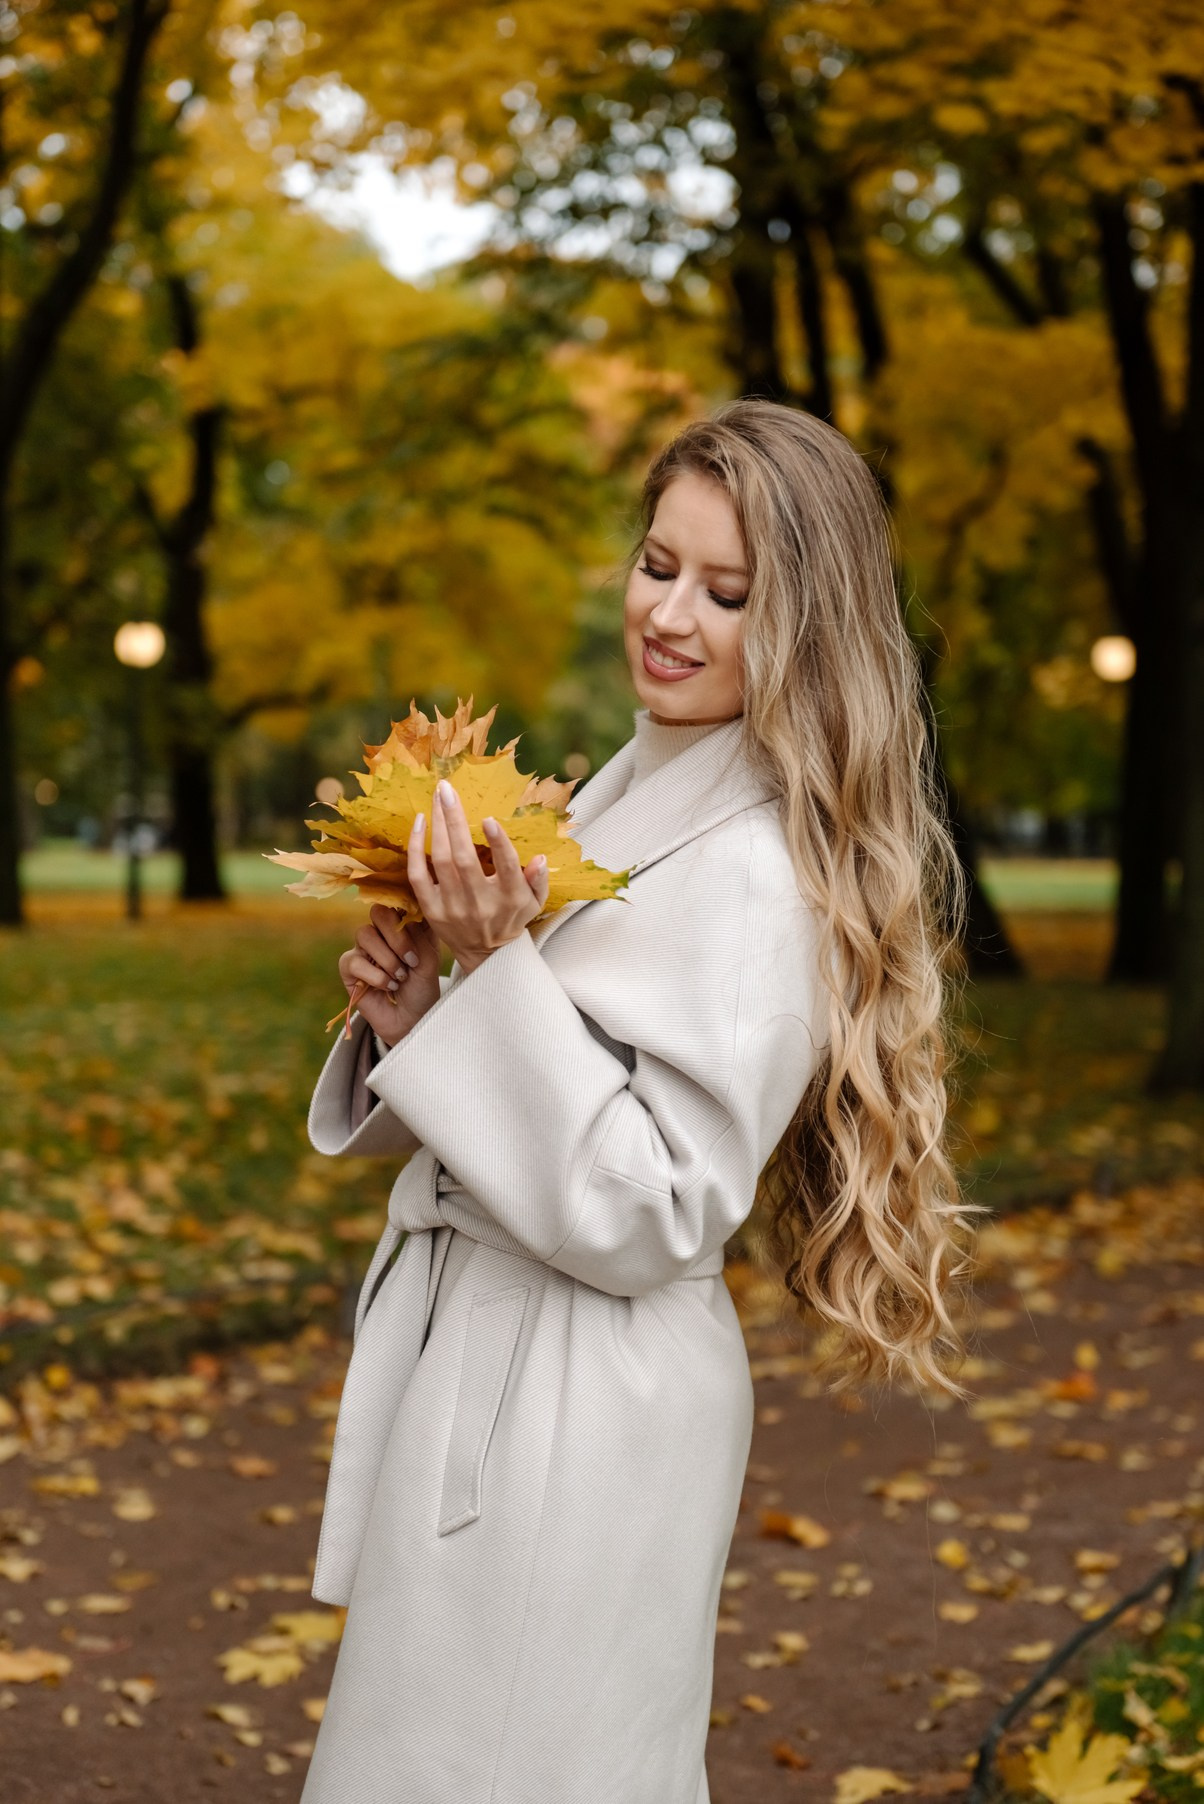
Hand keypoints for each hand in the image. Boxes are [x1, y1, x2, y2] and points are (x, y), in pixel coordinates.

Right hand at [338, 907, 440, 1047]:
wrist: (412, 1019)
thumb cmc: (422, 988)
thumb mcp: (429, 961)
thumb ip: (419, 936)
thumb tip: (404, 917)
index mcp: (404, 923)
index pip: (398, 901)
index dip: (406, 910)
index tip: (419, 929)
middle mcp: (382, 932)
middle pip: (377, 911)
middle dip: (397, 937)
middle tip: (411, 960)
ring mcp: (363, 948)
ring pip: (364, 934)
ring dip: (387, 959)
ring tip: (401, 977)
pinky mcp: (349, 967)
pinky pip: (354, 961)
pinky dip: (376, 976)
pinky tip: (389, 987)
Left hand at [408, 779, 549, 975]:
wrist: (487, 955)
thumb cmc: (512, 918)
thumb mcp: (535, 902)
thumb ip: (539, 880)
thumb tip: (539, 858)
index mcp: (510, 898)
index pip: (505, 867)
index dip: (498, 843)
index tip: (489, 819)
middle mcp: (480, 903)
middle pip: (463, 858)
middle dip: (454, 819)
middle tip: (447, 789)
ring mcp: (453, 907)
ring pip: (440, 861)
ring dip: (437, 826)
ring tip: (437, 798)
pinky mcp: (432, 909)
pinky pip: (418, 875)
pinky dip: (416, 849)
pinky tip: (421, 823)